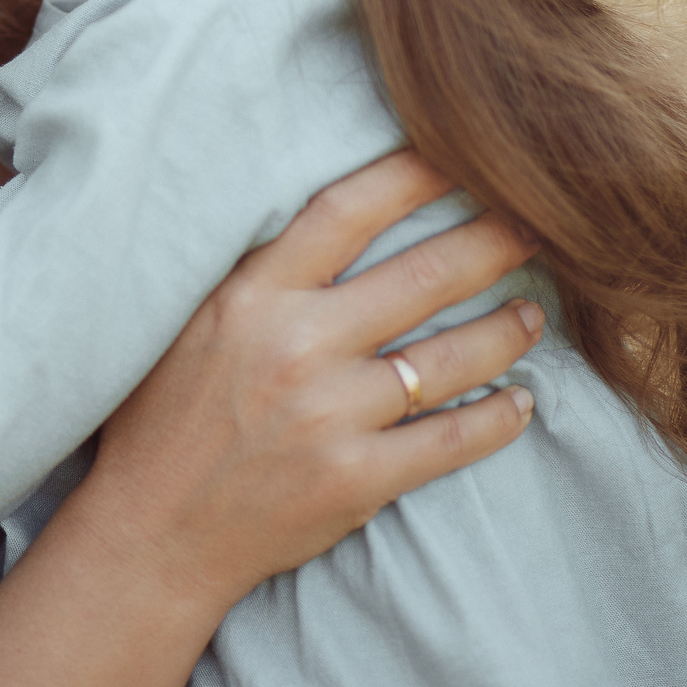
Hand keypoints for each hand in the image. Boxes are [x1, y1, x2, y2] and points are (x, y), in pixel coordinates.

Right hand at [65, 150, 543, 612]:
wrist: (150, 531)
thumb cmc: (161, 419)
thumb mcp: (189, 325)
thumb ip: (253, 277)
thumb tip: (329, 224)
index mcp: (250, 297)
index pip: (347, 212)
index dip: (413, 175)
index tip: (461, 155)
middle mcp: (296, 347)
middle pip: (423, 276)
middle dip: (494, 242)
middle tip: (536, 223)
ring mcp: (331, 416)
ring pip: (452, 358)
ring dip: (506, 329)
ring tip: (532, 313)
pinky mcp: (357, 479)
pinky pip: (453, 439)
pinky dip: (499, 419)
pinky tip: (521, 401)